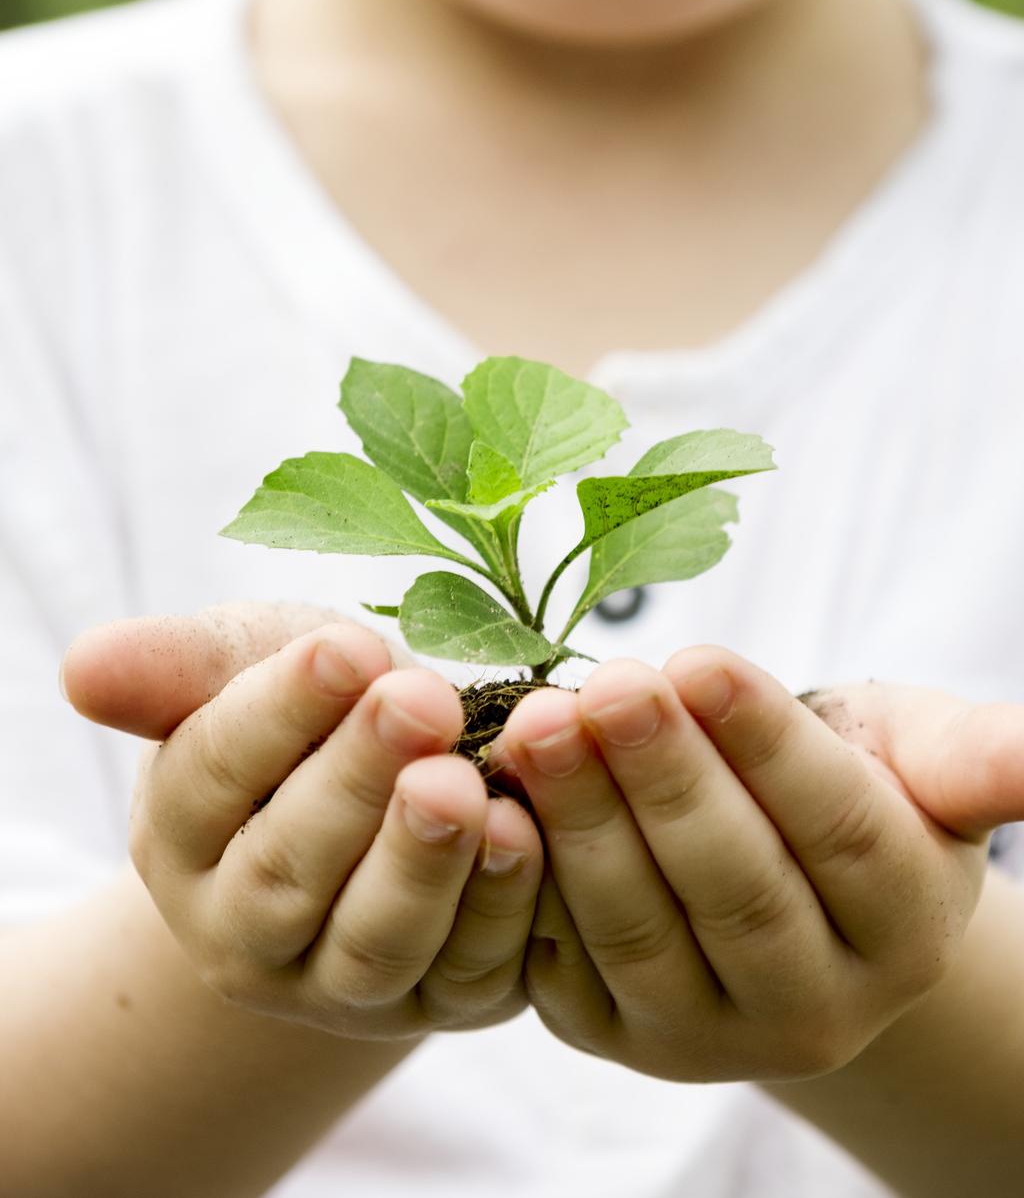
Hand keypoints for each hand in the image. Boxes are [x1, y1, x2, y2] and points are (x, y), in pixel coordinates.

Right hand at [64, 605, 542, 1038]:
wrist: (391, 791)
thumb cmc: (314, 714)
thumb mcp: (250, 668)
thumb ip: (179, 669)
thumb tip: (84, 668)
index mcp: (184, 838)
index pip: (211, 776)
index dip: (278, 712)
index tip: (344, 648)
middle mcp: (248, 931)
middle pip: (288, 870)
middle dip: (357, 782)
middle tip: (418, 701)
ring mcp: (343, 982)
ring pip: (375, 943)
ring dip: (422, 863)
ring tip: (463, 784)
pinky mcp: (443, 997)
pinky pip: (471, 969)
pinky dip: (500, 907)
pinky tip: (525, 832)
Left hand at [492, 648, 1023, 1081]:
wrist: (772, 872)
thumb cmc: (847, 787)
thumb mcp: (915, 758)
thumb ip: (975, 760)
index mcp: (902, 929)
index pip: (840, 834)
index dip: (768, 746)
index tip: (699, 658)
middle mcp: (817, 1007)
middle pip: (737, 889)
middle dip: (665, 779)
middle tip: (607, 685)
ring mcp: (709, 1036)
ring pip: (643, 931)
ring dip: (584, 822)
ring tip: (541, 724)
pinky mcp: (617, 1035)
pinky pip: (566, 963)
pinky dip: (529, 880)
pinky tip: (497, 800)